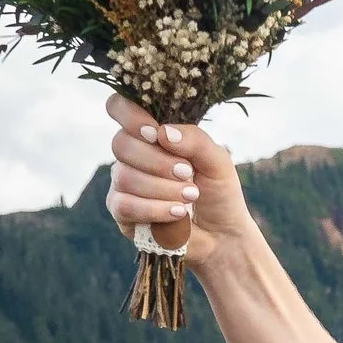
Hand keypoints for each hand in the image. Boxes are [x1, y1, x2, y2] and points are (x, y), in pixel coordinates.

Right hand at [103, 97, 249, 273]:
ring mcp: (123, 183)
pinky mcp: (121, 212)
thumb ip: (195, 139)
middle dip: (158, 161)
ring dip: (163, 188)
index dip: (130, 115)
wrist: (223, 235)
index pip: (119, 108)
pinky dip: (155, 209)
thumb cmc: (218, 192)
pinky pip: (124, 204)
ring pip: (125, 176)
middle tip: (188, 174)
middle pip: (120, 143)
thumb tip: (163, 132)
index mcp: (151, 134)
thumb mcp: (217, 160)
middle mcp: (131, 155)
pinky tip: (179, 214)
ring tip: (190, 196)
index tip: (157, 133)